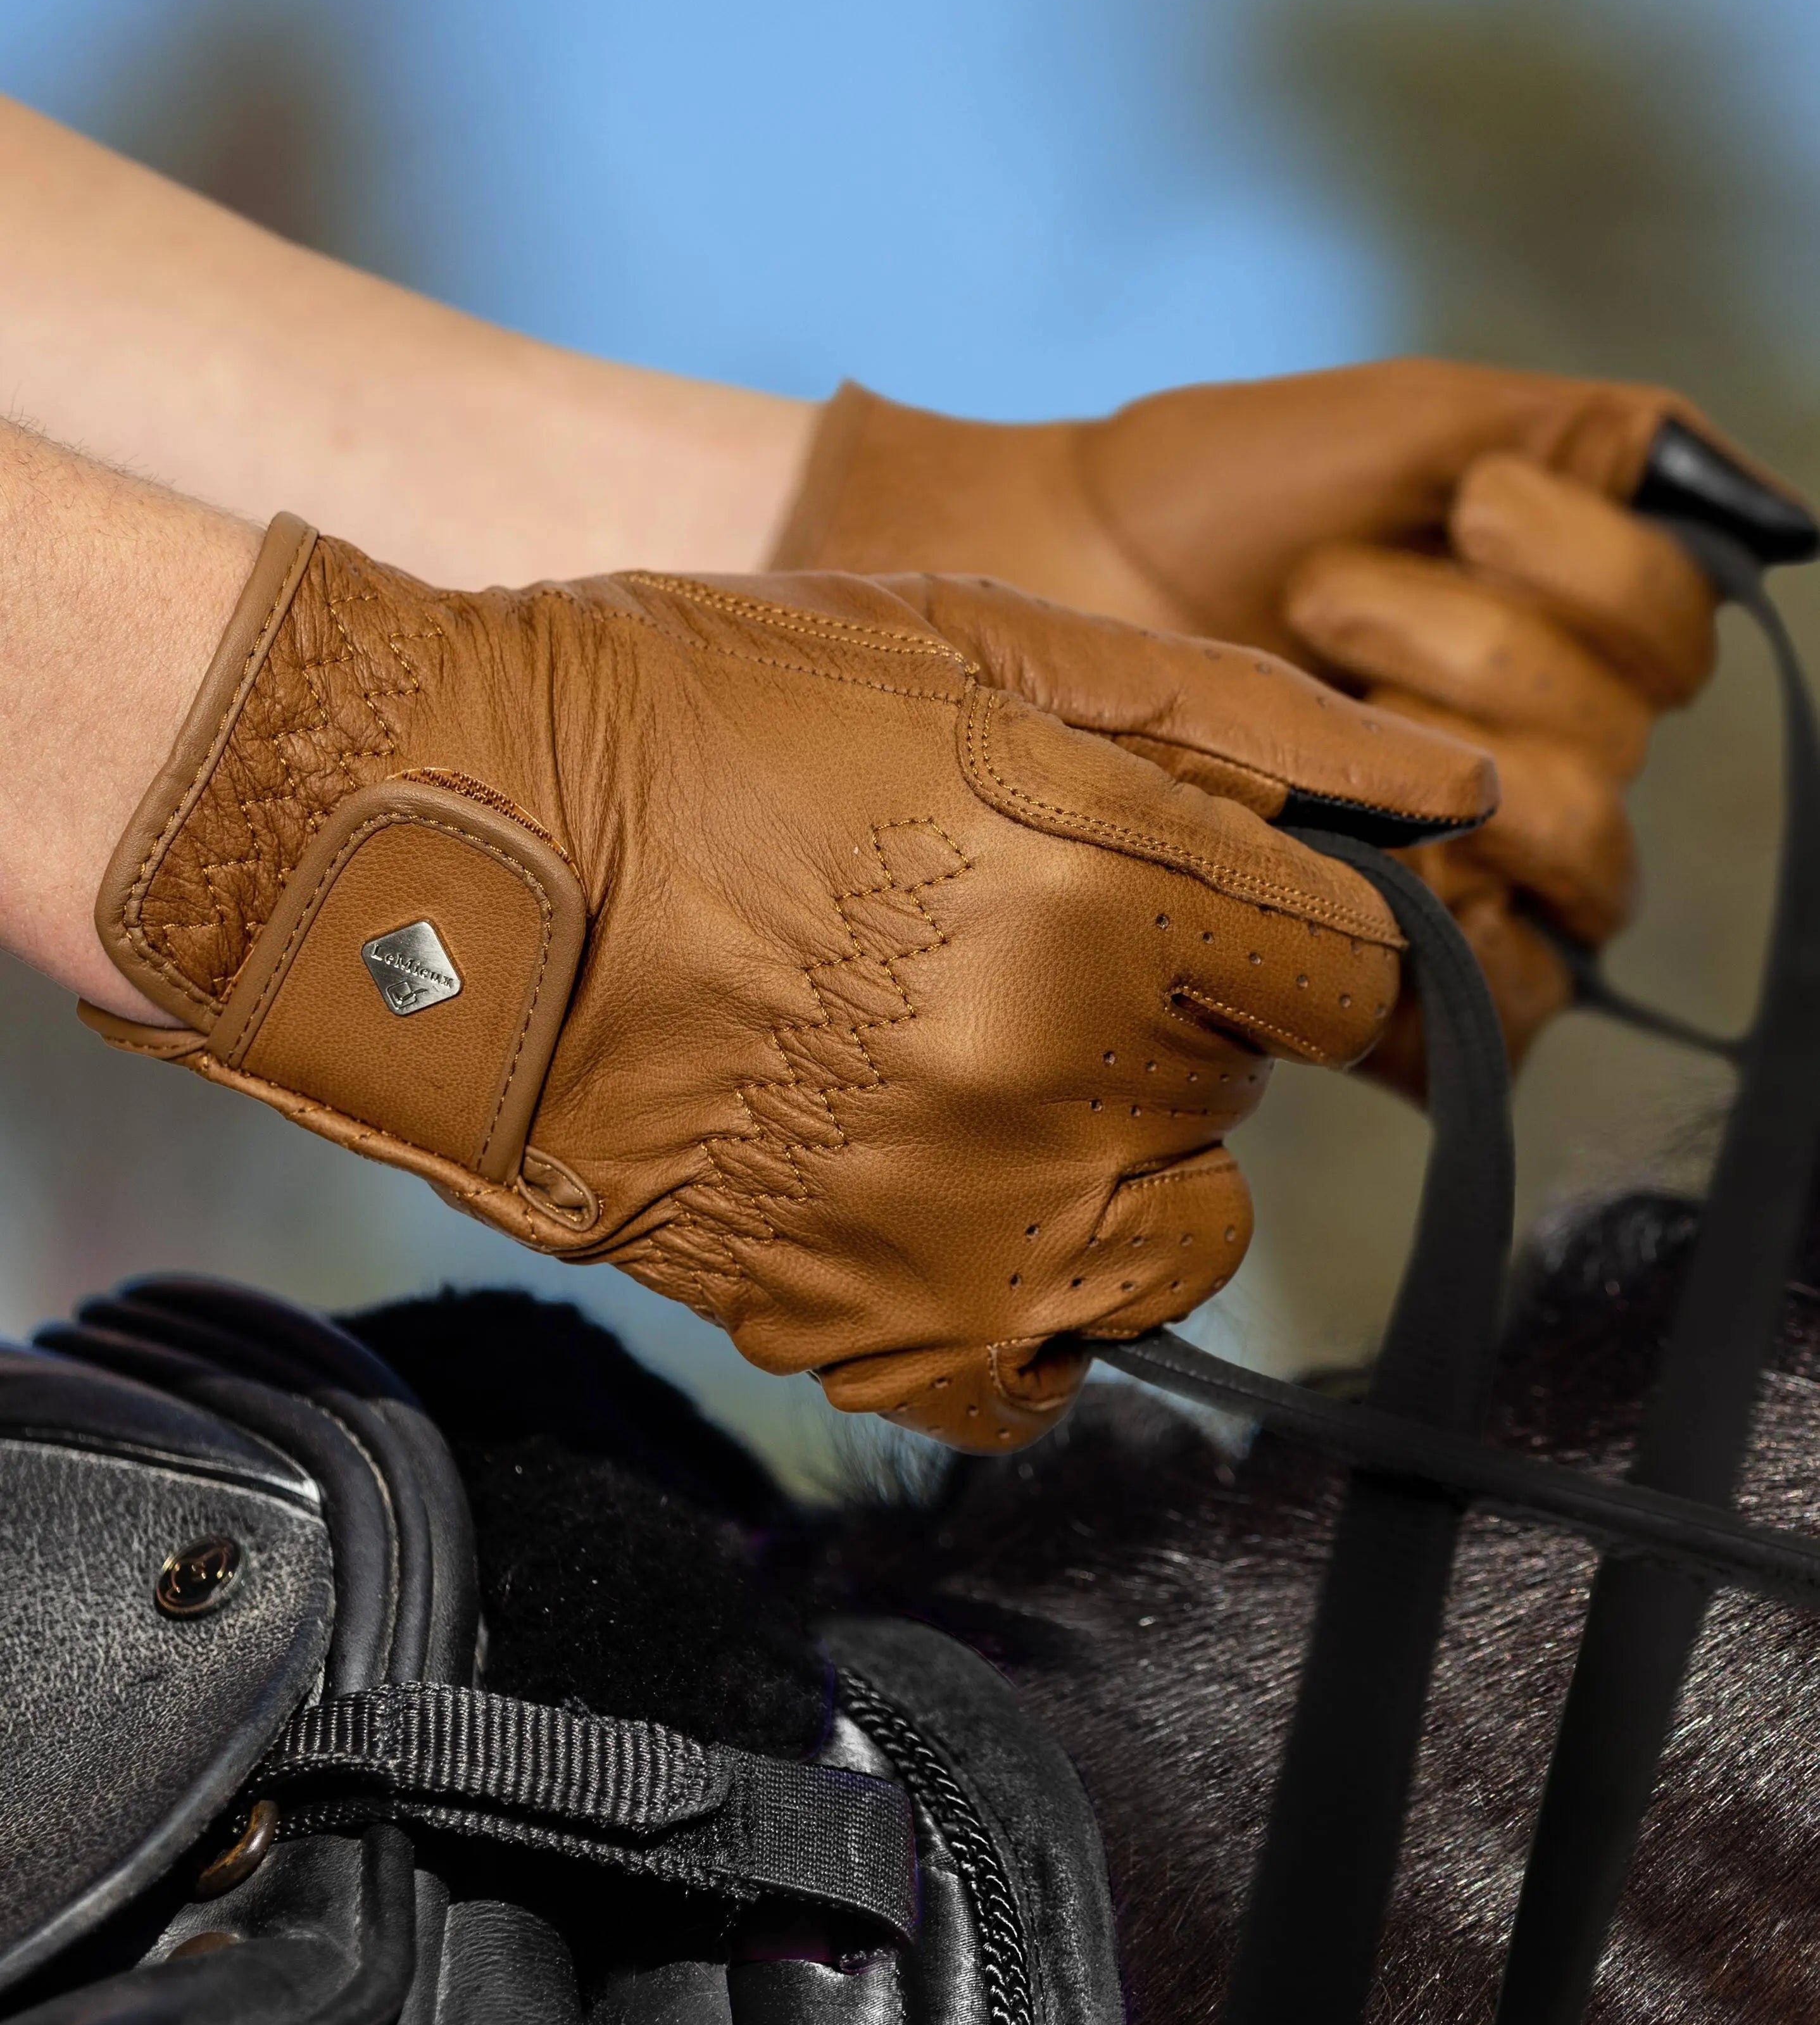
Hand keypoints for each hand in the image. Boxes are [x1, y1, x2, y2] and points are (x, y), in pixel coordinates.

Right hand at [85, 518, 1487, 1447]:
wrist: (443, 861)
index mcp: (1097, 879)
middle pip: (1249, 1087)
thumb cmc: (697, 717)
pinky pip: (1043, 1380)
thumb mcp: (970, 644)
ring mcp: (957, 1217)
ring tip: (972, 1074)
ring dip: (1118, 1166)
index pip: (1352, 967)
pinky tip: (926, 1192)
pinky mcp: (863, 1326)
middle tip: (1010, 946)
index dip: (1292, 934)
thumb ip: (1232, 718)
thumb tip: (1449, 788)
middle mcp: (1051, 1067)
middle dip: (1174, 1019)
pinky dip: (1016, 1302)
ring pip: (1176, 1244)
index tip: (1214, 921)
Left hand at [774, 361, 1812, 1079]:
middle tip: (1321, 603)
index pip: (1676, 646)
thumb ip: (1595, 443)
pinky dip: (1453, 931)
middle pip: (1616, 761)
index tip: (1450, 508)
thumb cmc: (1209, 503)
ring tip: (1290, 708)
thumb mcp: (1416, 425)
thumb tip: (1770, 509)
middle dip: (1466, 656)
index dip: (1578, 573)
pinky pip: (1514, 1005)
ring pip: (1575, 867)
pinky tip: (1339, 854)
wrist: (1041, 589)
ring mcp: (1470, 884)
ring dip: (1431, 764)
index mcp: (1560, 646)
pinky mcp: (1396, 983)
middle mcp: (1536, 772)